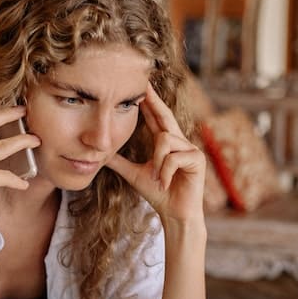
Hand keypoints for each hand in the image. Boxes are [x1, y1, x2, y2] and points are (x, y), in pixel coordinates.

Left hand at [109, 84, 205, 225]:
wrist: (174, 214)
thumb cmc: (159, 194)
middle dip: (154, 100)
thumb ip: (119, 162)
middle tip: (143, 84)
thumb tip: (100, 154)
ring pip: (165, 141)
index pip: (157, 118)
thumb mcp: (134, 174)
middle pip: (165, 116)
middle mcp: (181, 142)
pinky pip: (173, 157)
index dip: (149, 102)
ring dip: (157, 162)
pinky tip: (167, 184)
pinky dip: (166, 172)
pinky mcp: (197, 159)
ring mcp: (191, 149)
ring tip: (158, 179)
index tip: (140, 87)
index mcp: (167, 143)